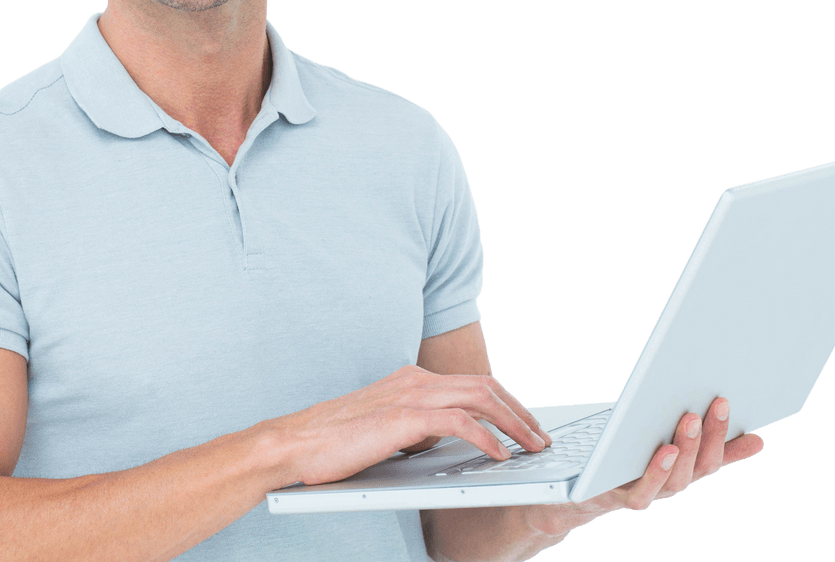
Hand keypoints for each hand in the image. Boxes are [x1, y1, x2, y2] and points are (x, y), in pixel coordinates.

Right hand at [262, 364, 551, 486]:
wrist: (293, 444)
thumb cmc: (332, 444)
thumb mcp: (383, 430)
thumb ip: (413, 428)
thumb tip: (440, 443)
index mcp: (411, 380)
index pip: (472, 384)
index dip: (505, 403)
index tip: (524, 425)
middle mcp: (415, 379)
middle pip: (485, 386)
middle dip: (519, 411)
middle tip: (541, 436)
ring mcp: (410, 395)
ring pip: (480, 398)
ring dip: (514, 422)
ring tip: (534, 446)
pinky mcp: (403, 416)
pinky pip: (460, 422)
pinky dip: (486, 436)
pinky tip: (500, 455)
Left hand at [523, 397, 764, 538]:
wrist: (571, 492)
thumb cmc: (615, 457)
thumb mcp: (652, 436)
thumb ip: (687, 431)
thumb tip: (738, 425)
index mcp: (679, 468)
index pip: (715, 459)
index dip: (736, 448)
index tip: (759, 433)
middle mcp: (668, 484)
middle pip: (700, 466)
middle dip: (713, 434)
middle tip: (720, 401)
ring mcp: (646, 493)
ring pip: (676, 479)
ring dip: (687, 447)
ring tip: (691, 417)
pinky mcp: (619, 498)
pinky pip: (644, 492)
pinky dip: (657, 472)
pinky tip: (664, 450)